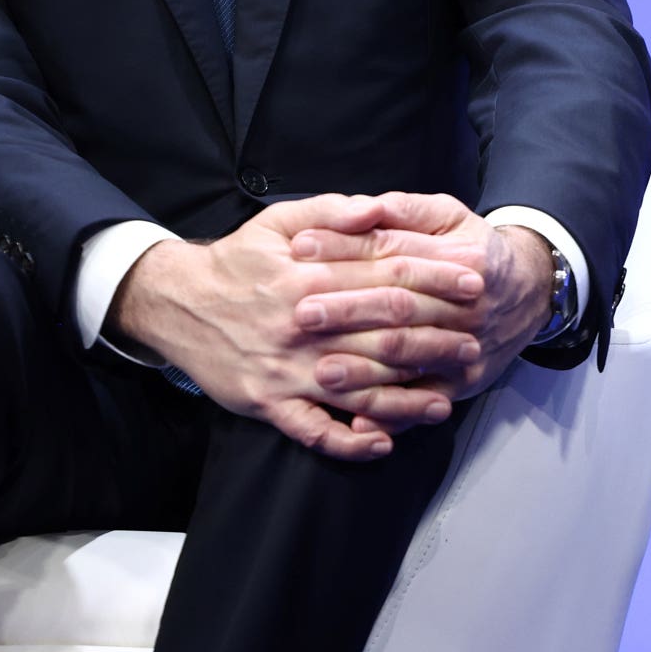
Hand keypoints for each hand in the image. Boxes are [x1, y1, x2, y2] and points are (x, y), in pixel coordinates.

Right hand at [105, 198, 491, 460]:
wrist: (176, 303)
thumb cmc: (238, 260)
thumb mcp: (280, 221)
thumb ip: (333, 212)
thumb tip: (378, 209)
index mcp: (311, 278)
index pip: (389, 277)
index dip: (437, 279)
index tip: (474, 280)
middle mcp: (303, 326)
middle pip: (384, 335)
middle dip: (435, 339)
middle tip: (474, 342)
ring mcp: (286, 370)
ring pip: (358, 389)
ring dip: (405, 398)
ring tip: (444, 401)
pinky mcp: (268, 403)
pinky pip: (314, 430)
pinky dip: (350, 440)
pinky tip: (383, 442)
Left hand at [284, 194, 556, 402]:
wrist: (530, 292)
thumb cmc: (473, 249)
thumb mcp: (448, 215)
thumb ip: (403, 209)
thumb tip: (360, 209)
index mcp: (460, 257)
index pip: (394, 250)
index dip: (346, 247)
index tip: (300, 247)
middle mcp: (467, 304)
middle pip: (400, 306)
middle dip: (348, 310)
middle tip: (302, 313)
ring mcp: (466, 346)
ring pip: (410, 356)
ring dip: (364, 368)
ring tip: (321, 371)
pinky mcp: (463, 382)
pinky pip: (424, 401)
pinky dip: (393, 414)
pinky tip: (359, 423)